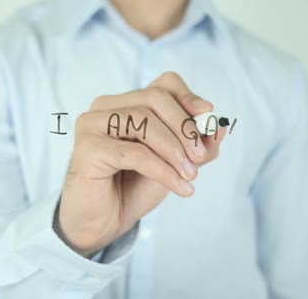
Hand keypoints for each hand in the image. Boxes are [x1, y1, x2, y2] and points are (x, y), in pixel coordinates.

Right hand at [54, 72, 227, 256]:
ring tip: (190, 175)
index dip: (188, 97)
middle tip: (200, 157)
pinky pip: (135, 153)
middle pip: (155, 98)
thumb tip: (219, 127)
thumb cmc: (133, 188)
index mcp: (125, 103)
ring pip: (143, 121)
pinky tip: (180, 187)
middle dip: (184, 127)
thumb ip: (197, 145)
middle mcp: (105, 107)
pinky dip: (163, 170)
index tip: (207, 116)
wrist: (102, 223)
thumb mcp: (174, 163)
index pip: (163, 84)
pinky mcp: (87, 148)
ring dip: (174, 149)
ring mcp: (92, 124)